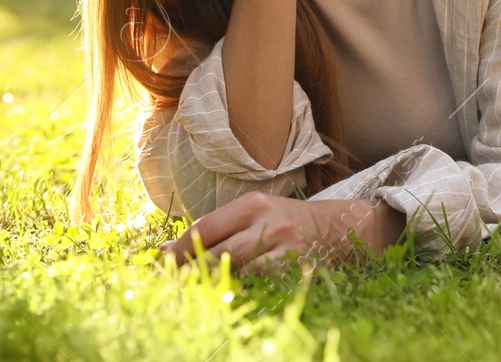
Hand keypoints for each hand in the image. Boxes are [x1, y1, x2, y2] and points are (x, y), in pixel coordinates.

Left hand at [159, 193, 406, 272]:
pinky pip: (259, 285)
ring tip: (189, 292)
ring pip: (236, 271)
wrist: (341, 228)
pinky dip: (240, 290)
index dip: (179, 247)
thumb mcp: (257, 213)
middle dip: (188, 269)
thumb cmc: (288, 222)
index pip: (205, 227)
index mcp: (252, 204)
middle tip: (167, 282)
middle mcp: (267, 222)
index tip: (159, 261)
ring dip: (210, 283)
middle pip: (216, 251)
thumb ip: (221, 228)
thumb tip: (170, 249)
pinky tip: (226, 296)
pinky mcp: (295, 269)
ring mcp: (283, 247)